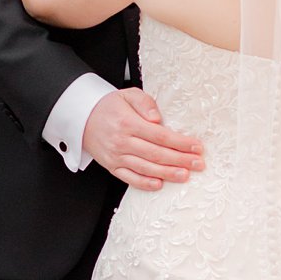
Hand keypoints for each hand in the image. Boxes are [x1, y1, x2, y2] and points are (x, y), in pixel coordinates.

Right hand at [82, 88, 204, 192]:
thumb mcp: (127, 94)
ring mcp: (116, 156)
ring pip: (145, 168)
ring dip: (167, 173)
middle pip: (156, 154)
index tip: (197, 146)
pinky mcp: (112, 166)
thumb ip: (145, 103)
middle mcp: (122, 142)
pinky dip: (144, 183)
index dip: (180, 142)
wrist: (82, 117)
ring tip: (185, 175)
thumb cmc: (109, 106)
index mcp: (128, 123)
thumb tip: (157, 118)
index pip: (160, 136)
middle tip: (198, 164)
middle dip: (180, 160)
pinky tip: (159, 184)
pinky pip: (129, 178)